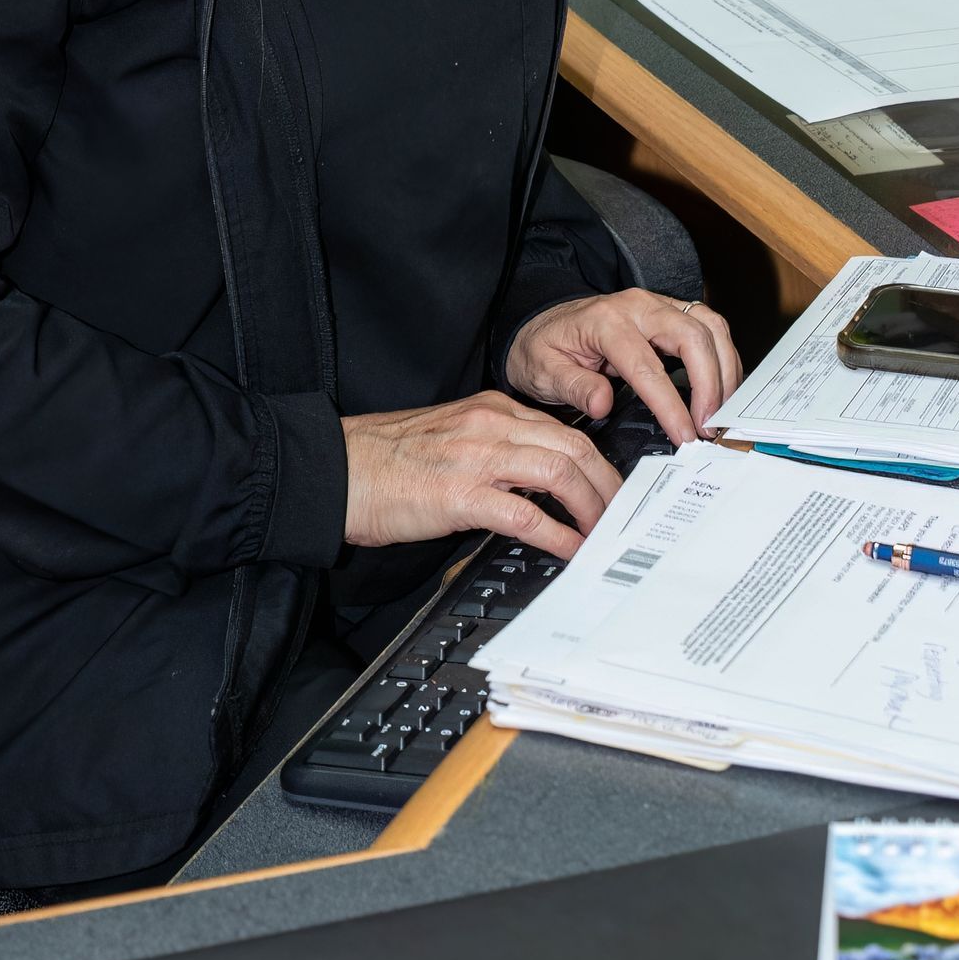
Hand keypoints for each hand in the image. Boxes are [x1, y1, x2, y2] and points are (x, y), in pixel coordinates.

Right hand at [341, 390, 621, 562]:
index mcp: (490, 409)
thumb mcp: (450, 438)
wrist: (336, 469)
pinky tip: (572, 550)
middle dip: (609, 485)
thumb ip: (493, 449)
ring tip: (603, 534)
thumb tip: (535, 485)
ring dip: (592, 507)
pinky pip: (527, 514)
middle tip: (622, 515)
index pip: (562, 429)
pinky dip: (559, 535)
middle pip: (575, 446)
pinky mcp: (461, 494)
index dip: (597, 462)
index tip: (612, 488)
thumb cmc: (386, 461)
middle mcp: (490, 425)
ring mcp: (477, 457)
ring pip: (561, 471)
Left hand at [504, 288, 740, 446]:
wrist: (544, 323)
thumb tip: (602, 403)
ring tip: (721, 412)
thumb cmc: (544, 347)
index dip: (670, 404)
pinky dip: (723, 358)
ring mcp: (658, 305)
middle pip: (692, 335)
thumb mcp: (542, 370)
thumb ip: (572, 386)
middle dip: (710, 384)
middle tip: (710, 426)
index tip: (685, 434)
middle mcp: (638, 306)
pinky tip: (721, 390)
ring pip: (709, 326)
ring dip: (724, 370)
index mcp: (605, 322)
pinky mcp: (671, 312)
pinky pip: (710, 328)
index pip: (648, 366)